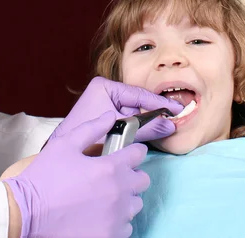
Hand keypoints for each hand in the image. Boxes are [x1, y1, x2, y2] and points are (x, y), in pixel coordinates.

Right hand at [4, 111, 149, 237]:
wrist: (28, 211)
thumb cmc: (45, 176)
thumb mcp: (65, 144)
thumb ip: (92, 128)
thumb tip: (111, 116)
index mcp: (110, 168)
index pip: (139, 154)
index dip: (134, 150)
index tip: (128, 152)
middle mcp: (118, 194)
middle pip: (142, 181)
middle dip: (132, 173)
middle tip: (114, 174)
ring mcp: (116, 218)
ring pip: (135, 204)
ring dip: (125, 197)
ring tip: (105, 195)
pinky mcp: (110, 236)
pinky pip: (126, 227)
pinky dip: (118, 219)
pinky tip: (101, 213)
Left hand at [52, 76, 183, 143]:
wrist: (67, 157)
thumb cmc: (88, 139)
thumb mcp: (121, 131)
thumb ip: (146, 127)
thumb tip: (170, 125)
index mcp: (105, 87)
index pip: (138, 94)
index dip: (159, 103)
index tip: (177, 109)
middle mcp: (104, 91)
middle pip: (137, 103)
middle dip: (154, 113)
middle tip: (174, 119)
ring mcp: (105, 103)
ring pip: (134, 113)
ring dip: (146, 122)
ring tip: (164, 127)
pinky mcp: (105, 116)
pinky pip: (127, 120)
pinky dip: (137, 128)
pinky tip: (148, 134)